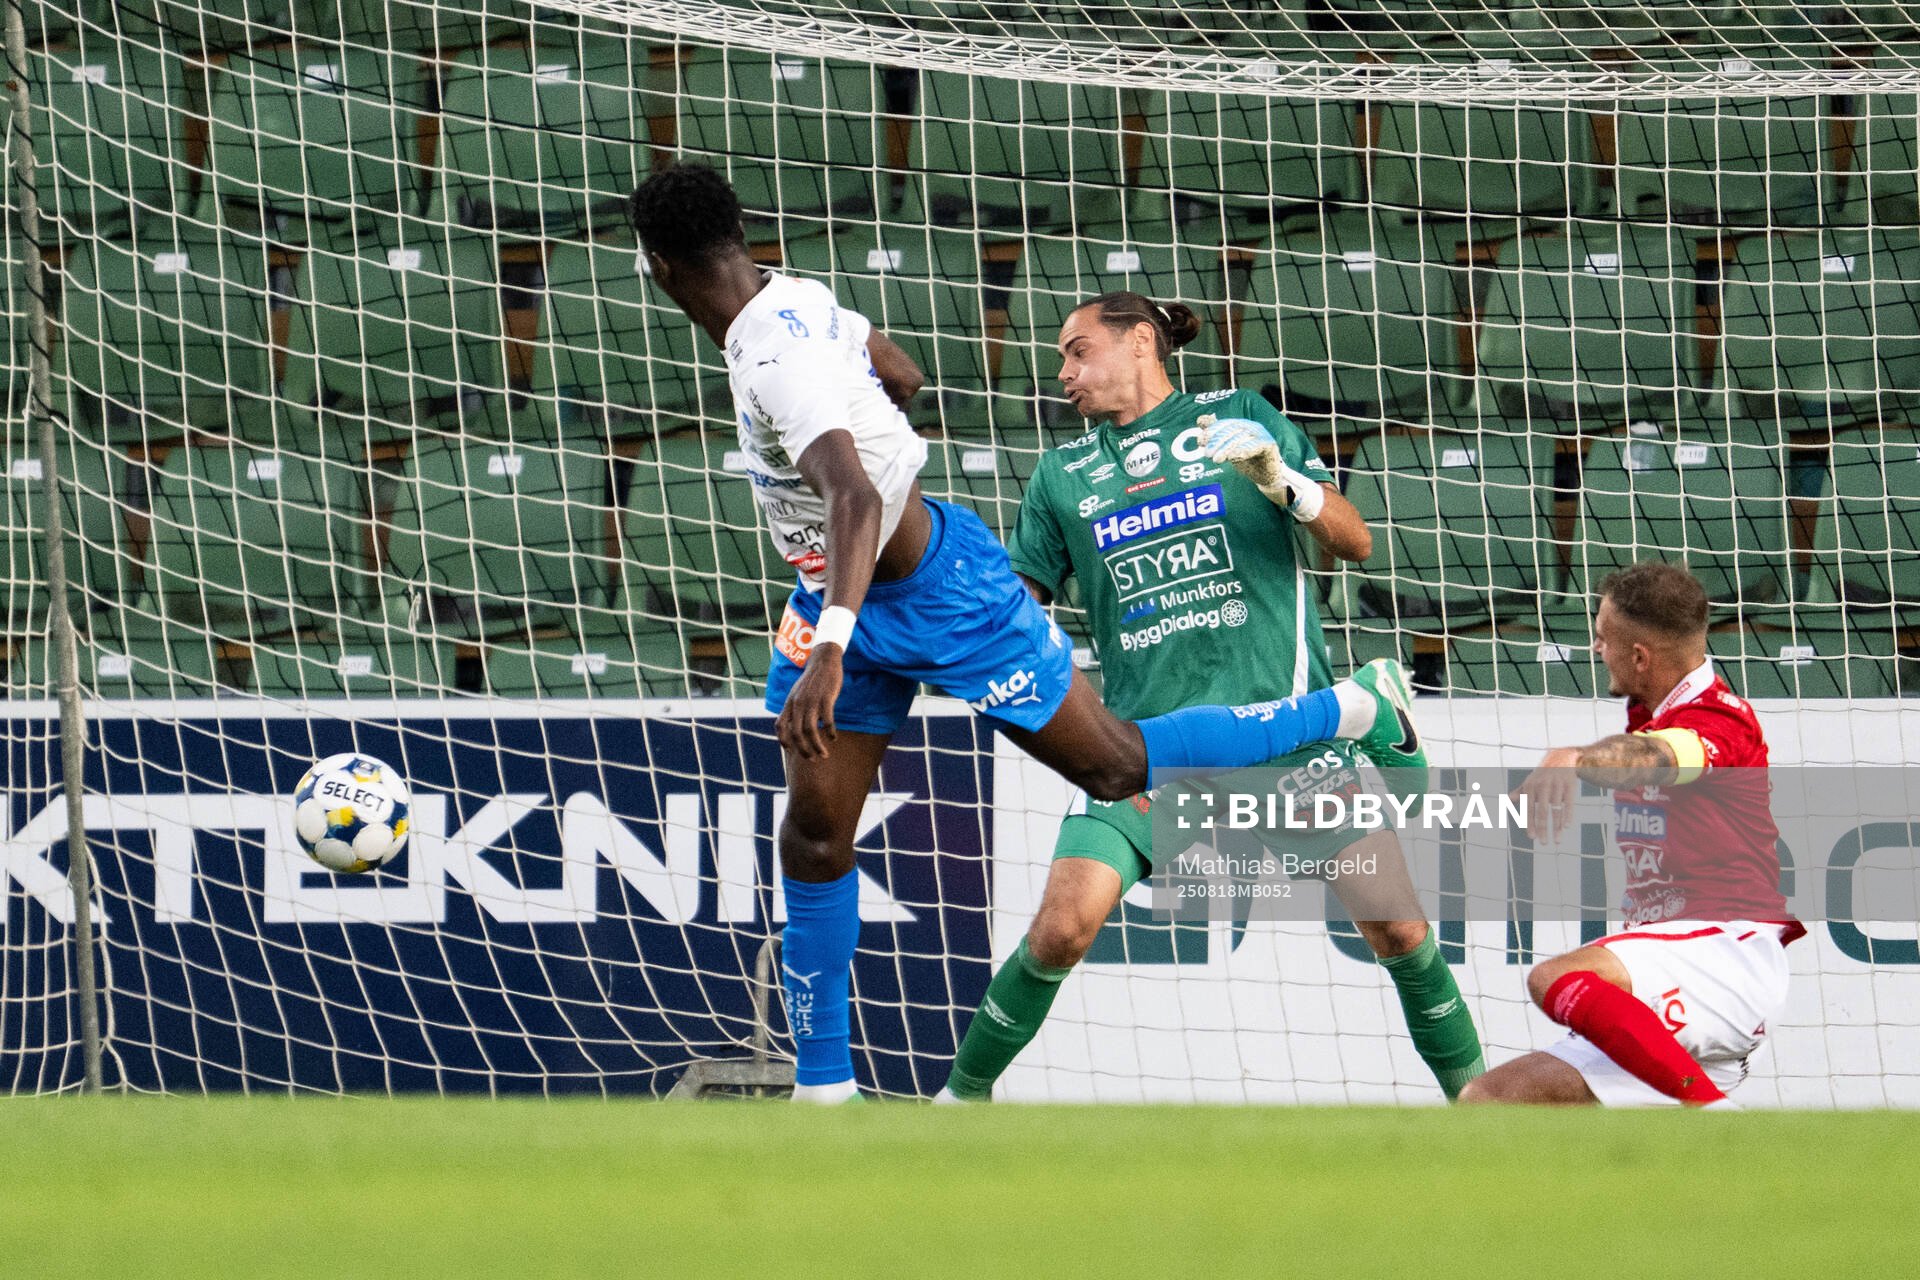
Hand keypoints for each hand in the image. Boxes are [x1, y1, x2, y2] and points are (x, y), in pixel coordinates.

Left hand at [777, 645, 844, 760]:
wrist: (824, 660)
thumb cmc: (812, 680)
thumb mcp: (798, 693)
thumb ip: (795, 708)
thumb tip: (795, 728)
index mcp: (790, 703)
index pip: (780, 725)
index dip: (783, 740)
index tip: (791, 751)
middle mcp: (798, 703)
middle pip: (796, 733)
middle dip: (804, 750)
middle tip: (812, 759)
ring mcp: (812, 701)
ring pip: (811, 731)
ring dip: (817, 746)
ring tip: (824, 755)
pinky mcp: (826, 699)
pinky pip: (827, 721)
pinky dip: (830, 732)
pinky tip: (834, 737)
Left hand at [1199, 414, 1281, 487]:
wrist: (1266, 474)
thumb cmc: (1247, 459)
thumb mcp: (1228, 447)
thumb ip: (1215, 434)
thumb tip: (1200, 419)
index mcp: (1240, 424)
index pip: (1224, 424)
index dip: (1211, 431)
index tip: (1200, 441)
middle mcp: (1250, 426)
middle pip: (1231, 430)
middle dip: (1217, 441)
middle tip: (1207, 454)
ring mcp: (1261, 434)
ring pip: (1241, 438)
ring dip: (1226, 448)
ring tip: (1216, 459)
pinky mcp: (1269, 444)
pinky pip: (1255, 445)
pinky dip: (1243, 450)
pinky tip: (1232, 457)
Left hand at [1513, 746, 1583, 842]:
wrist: (1561, 758)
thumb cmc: (1542, 775)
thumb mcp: (1530, 781)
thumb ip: (1520, 792)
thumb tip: (1507, 800)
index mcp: (1530, 787)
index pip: (1529, 809)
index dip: (1530, 823)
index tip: (1532, 837)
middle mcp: (1543, 786)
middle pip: (1542, 812)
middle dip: (1542, 829)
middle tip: (1543, 843)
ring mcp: (1557, 786)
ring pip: (1556, 810)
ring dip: (1556, 827)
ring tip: (1556, 841)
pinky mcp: (1570, 786)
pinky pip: (1569, 804)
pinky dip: (1568, 816)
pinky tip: (1566, 828)